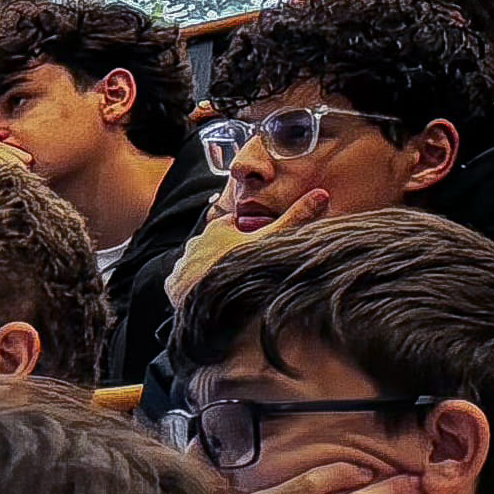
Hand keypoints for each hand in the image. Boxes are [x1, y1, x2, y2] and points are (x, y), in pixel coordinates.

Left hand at [168, 184, 334, 300]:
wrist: (214, 299)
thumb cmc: (244, 266)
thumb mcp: (273, 240)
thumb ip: (296, 218)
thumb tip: (322, 194)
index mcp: (219, 228)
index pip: (234, 226)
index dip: (247, 237)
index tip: (256, 249)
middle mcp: (197, 242)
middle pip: (216, 246)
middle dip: (228, 255)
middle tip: (245, 272)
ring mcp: (183, 263)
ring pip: (199, 264)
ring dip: (210, 273)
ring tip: (228, 288)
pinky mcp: (172, 283)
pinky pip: (183, 282)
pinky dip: (194, 289)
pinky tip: (207, 297)